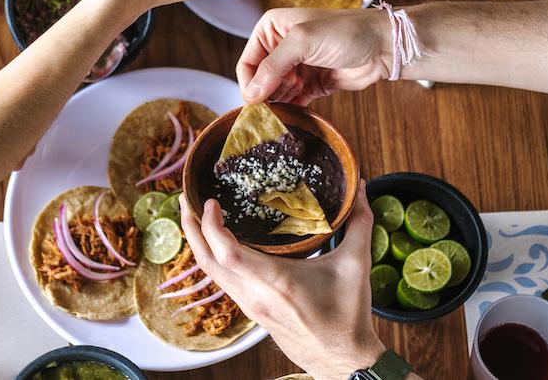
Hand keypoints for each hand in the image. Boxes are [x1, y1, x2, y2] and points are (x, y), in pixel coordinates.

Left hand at [180, 187, 384, 379]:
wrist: (343, 359)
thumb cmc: (348, 316)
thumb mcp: (356, 265)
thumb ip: (360, 223)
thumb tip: (361, 188)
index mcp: (276, 282)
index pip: (227, 254)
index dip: (211, 226)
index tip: (210, 201)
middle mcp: (255, 296)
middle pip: (207, 262)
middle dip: (191, 228)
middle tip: (185, 198)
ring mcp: (250, 306)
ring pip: (211, 273)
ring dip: (199, 243)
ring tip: (195, 215)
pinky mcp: (252, 311)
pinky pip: (222, 282)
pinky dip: (212, 258)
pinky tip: (217, 244)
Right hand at [238, 8, 390, 104]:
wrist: (383, 46)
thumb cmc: (346, 32)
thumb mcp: (303, 41)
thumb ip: (273, 66)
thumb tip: (250, 94)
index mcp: (272, 29)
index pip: (247, 62)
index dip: (249, 84)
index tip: (255, 102)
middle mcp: (280, 47)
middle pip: (260, 81)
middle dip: (267, 94)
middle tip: (282, 99)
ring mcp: (296, 67)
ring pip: (275, 93)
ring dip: (281, 101)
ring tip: (296, 97)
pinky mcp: (310, 84)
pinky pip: (292, 101)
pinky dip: (292, 109)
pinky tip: (296, 112)